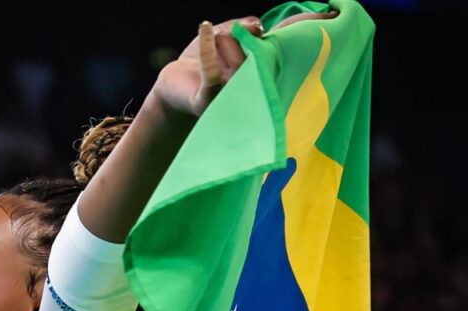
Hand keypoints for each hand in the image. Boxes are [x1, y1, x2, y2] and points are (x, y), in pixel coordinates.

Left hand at [152, 11, 338, 121]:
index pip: (289, 44)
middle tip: (231, 36)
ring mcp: (234, 96)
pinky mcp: (210, 100)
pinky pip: (212, 65)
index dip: (308, 28)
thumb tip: (256, 28)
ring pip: (237, 49)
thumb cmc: (204, 61)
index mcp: (264, 67)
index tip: (331, 15)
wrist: (173, 86)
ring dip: (221, 40)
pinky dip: (208, 42)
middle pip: (261, 45)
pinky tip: (205, 26)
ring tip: (213, 44)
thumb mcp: (227, 33)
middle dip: (244, 33)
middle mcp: (254, 85)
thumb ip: (245, 27)